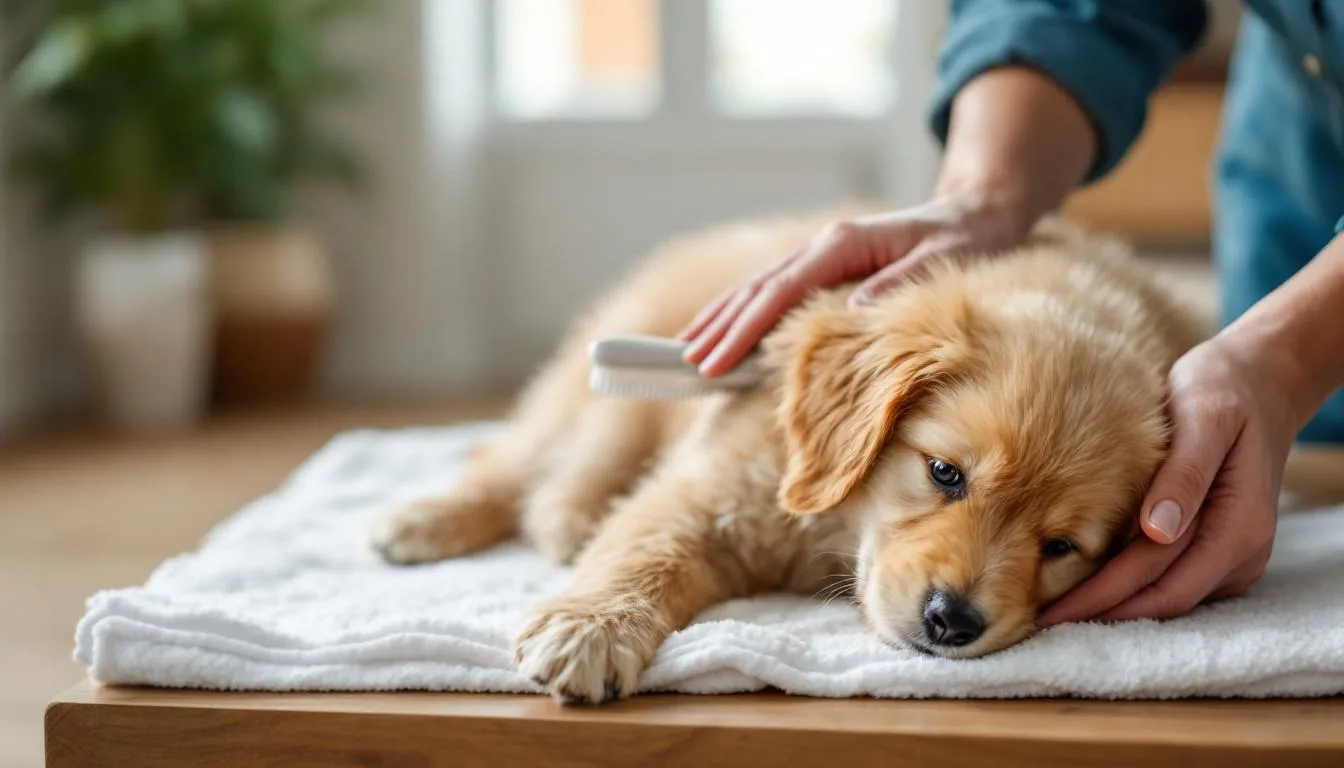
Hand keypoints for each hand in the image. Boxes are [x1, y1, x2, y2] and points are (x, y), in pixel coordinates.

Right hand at [677, 197, 1029, 375]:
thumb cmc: (961, 242)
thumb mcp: (940, 262)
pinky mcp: (823, 267)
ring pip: (756, 289)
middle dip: (718, 327)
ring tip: (685, 350)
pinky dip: (742, 313)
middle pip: (755, 289)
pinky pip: (772, 293)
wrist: (973, 213)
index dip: (744, 328)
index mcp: (841, 245)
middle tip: (683, 363)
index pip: (780, 292)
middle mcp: (821, 246)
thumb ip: (896, 286)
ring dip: (720, 319)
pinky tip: (724, 334)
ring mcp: (818, 255)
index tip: (716, 359)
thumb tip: (852, 315)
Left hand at [1039, 334, 1298, 625]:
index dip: (1105, 600)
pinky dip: (1133, 586)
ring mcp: (1233, 554)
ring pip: (1169, 596)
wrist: (1261, 380)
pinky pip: (1174, 578)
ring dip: (1116, 606)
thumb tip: (1157, 532)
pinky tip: (1090, 582)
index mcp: (1241, 524)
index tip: (1052, 612)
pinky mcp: (1218, 546)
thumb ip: (1183, 474)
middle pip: (1163, 600)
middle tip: (1039, 622)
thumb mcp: (1204, 416)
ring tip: (1057, 610)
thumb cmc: (1223, 390)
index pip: (1162, 580)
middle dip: (1101, 613)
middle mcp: (1243, 550)